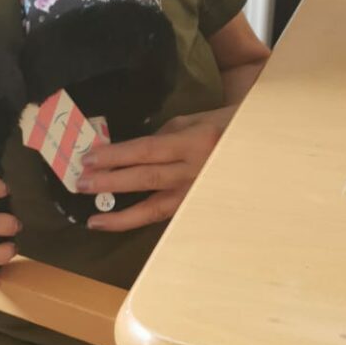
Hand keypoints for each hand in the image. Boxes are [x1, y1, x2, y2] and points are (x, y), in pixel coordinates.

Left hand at [76, 107, 234, 232]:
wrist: (263, 147)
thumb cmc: (228, 127)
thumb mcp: (196, 120)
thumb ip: (165, 135)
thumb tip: (133, 150)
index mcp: (195, 142)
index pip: (146, 150)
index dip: (116, 156)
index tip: (90, 159)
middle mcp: (197, 170)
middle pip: (147, 179)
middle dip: (112, 182)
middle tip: (82, 184)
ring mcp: (199, 193)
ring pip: (156, 209)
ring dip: (123, 216)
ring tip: (96, 220)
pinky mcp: (200, 208)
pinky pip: (168, 216)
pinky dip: (144, 221)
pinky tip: (123, 224)